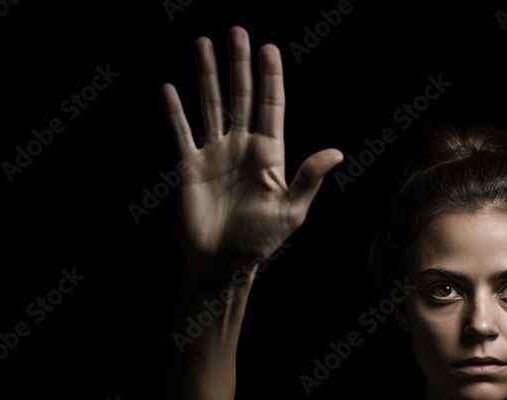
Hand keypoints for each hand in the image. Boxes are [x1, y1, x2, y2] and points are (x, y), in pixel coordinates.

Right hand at [162, 26, 341, 275]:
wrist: (223, 262)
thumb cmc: (261, 239)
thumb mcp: (292, 210)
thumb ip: (309, 178)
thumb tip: (337, 153)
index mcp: (270, 154)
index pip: (271, 106)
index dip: (270, 77)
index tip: (268, 48)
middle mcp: (243, 147)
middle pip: (241, 97)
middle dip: (239, 64)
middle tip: (236, 31)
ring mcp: (216, 154)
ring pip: (211, 105)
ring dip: (207, 75)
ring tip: (202, 44)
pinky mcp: (191, 166)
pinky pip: (182, 133)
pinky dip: (175, 112)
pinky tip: (169, 89)